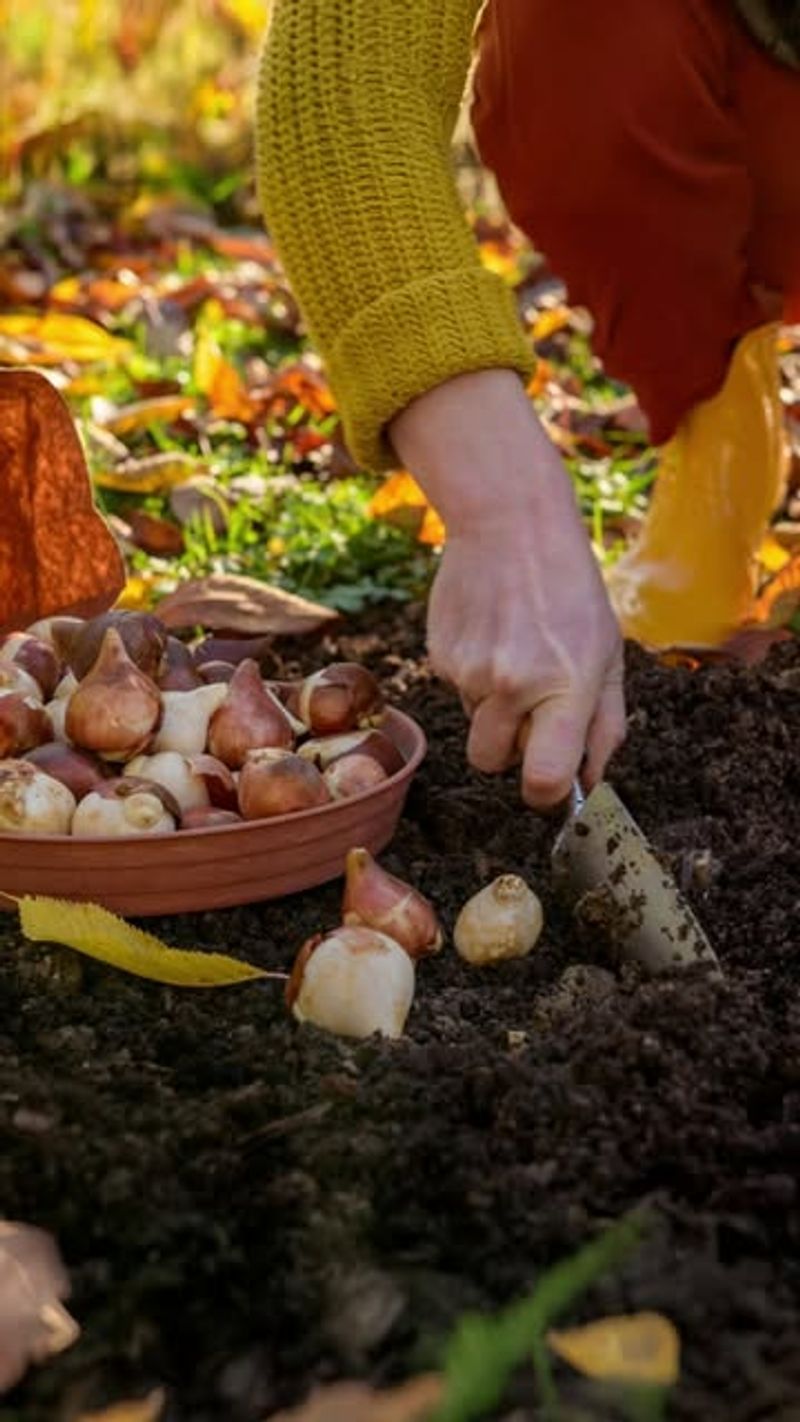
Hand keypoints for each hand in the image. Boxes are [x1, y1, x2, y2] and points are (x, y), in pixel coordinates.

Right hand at [390, 370, 625, 809]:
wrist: (509, 523)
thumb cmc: (571, 590)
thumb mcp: (608, 653)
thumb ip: (605, 725)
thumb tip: (588, 784)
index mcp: (566, 686)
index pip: (544, 780)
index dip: (546, 793)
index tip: (551, 782)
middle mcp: (512, 685)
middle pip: (493, 764)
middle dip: (511, 750)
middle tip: (533, 708)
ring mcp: (469, 671)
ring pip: (475, 725)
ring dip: (495, 707)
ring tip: (515, 652)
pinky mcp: (440, 656)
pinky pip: (457, 692)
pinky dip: (475, 675)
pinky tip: (493, 632)